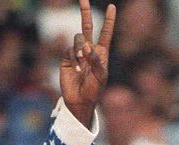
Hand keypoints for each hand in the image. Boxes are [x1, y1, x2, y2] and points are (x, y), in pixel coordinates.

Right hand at [59, 0, 115, 126]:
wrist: (80, 100)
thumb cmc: (95, 90)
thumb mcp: (101, 76)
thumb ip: (96, 60)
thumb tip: (88, 45)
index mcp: (101, 52)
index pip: (105, 33)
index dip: (109, 20)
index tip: (112, 7)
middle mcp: (89, 49)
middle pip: (86, 26)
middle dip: (85, 11)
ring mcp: (77, 53)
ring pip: (78, 39)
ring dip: (80, 49)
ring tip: (82, 63)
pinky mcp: (66, 58)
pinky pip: (69, 50)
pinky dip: (74, 59)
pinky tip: (77, 70)